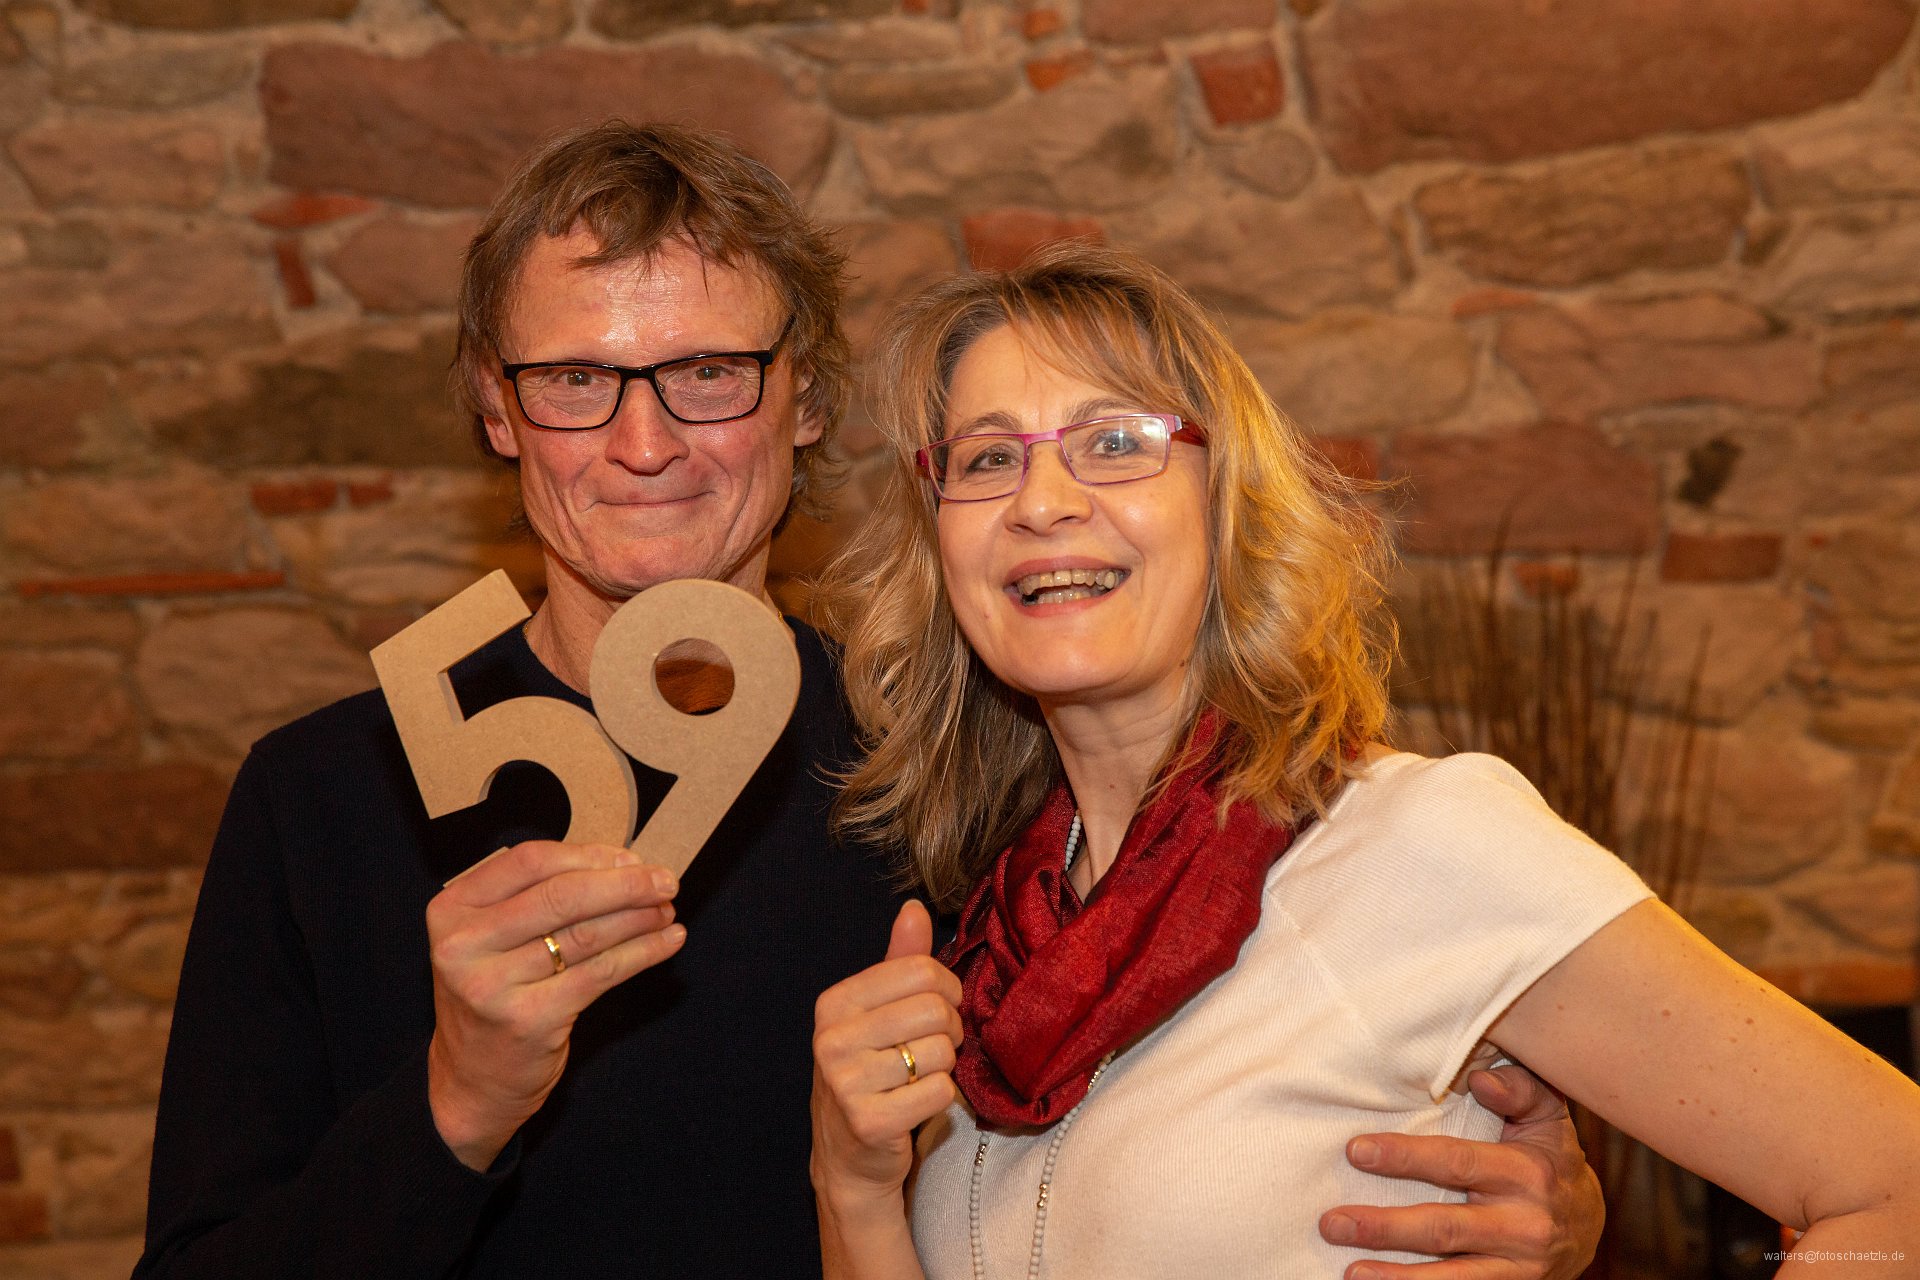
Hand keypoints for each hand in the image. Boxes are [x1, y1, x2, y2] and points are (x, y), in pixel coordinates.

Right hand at [425, 840, 684, 1169]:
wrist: (471, 1081)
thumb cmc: (494, 996)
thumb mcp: (492, 939)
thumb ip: (537, 898)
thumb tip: (621, 864)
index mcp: (452, 910)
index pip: (529, 861)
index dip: (588, 856)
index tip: (630, 859)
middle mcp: (464, 945)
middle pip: (562, 895)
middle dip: (625, 884)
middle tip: (666, 882)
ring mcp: (493, 985)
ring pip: (586, 934)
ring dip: (639, 918)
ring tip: (667, 910)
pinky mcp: (530, 1019)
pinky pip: (601, 973)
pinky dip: (642, 952)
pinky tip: (667, 942)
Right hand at [810, 901, 962, 1213]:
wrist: (850, 1156)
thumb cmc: (873, 1073)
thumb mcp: (879, 1012)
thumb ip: (900, 962)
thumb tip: (914, 908)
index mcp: (836, 1002)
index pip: (922, 971)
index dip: (947, 991)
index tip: (938, 1011)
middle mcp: (832, 1038)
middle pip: (935, 1010)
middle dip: (950, 1031)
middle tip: (934, 1049)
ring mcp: (846, 1082)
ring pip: (941, 1053)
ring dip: (944, 1068)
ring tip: (919, 1078)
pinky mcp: (868, 1122)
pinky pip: (939, 1092)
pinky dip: (940, 1099)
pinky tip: (915, 1105)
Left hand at [1319, 1063, 1602, 1279]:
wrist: (1592, 1227)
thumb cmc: (1552, 1159)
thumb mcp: (1547, 1118)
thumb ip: (1519, 1090)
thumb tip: (1480, 1079)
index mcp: (1526, 1173)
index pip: (1456, 1163)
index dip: (1405, 1158)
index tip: (1356, 1151)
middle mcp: (1523, 1225)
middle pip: (1444, 1228)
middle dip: (1385, 1227)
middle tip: (1333, 1222)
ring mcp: (1517, 1268)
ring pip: (1451, 1277)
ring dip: (1397, 1278)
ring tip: (1349, 1271)